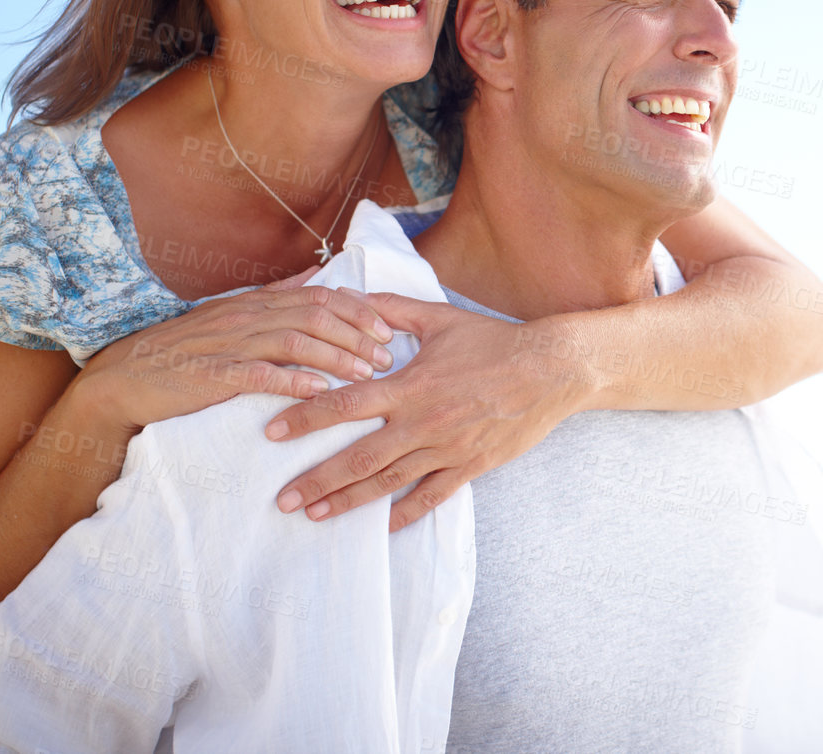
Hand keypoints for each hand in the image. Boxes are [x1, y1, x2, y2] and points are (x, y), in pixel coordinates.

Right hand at [77, 268, 397, 433]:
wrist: (123, 379)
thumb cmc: (184, 350)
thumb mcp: (231, 313)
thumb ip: (276, 294)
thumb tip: (315, 274)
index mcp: (255, 302)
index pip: (320, 296)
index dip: (358, 310)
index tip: (387, 329)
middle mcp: (246, 316)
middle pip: (316, 315)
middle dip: (357, 334)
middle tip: (386, 356)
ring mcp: (229, 344)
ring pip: (295, 341)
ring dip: (336, 357)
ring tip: (365, 374)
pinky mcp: (212, 375)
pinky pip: (259, 374)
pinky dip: (292, 380)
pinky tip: (318, 391)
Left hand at [263, 295, 593, 530]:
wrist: (551, 369)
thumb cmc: (494, 340)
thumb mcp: (440, 318)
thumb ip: (392, 309)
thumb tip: (353, 295)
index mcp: (410, 385)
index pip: (345, 405)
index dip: (306, 419)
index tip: (272, 432)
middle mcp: (422, 422)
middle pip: (358, 457)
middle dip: (317, 480)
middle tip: (282, 500)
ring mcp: (446, 449)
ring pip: (388, 482)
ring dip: (349, 501)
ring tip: (316, 516)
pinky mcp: (471, 465)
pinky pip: (433, 496)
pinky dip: (407, 514)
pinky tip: (384, 527)